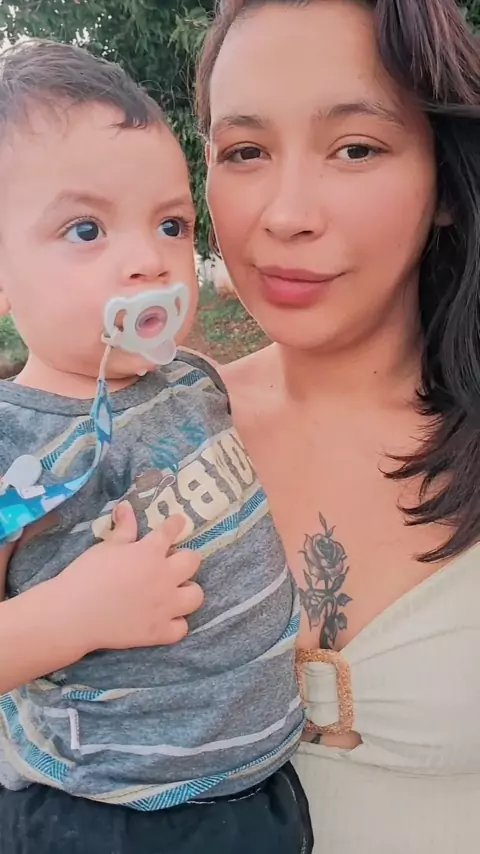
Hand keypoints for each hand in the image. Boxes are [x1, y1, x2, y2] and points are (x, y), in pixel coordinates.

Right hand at [57, 503, 202, 653]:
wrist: (73, 614)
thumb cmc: (86, 575)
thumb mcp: (105, 547)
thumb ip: (123, 528)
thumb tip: (126, 507)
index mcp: (150, 553)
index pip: (171, 531)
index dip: (175, 524)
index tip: (178, 523)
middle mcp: (164, 577)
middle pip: (193, 562)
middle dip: (186, 559)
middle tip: (172, 563)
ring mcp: (165, 607)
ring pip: (196, 596)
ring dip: (187, 591)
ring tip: (174, 591)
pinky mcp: (158, 632)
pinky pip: (181, 628)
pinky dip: (176, 623)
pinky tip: (165, 619)